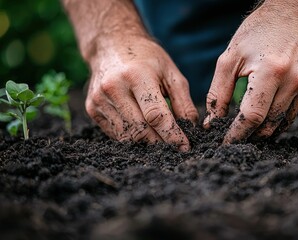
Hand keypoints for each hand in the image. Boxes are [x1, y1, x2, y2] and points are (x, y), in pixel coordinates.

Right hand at [85, 34, 197, 150]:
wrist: (111, 45)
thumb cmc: (147, 58)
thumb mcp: (171, 73)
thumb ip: (183, 102)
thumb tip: (191, 128)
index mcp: (136, 75)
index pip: (156, 115)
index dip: (172, 135)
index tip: (185, 147)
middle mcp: (114, 88)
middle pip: (141, 130)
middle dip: (161, 143)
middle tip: (176, 147)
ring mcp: (99, 99)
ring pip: (127, 136)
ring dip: (147, 143)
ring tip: (162, 140)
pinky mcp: (92, 108)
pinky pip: (116, 134)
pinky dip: (133, 137)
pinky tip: (144, 131)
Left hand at [204, 0, 297, 142]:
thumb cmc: (260, 30)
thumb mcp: (231, 56)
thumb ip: (218, 92)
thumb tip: (212, 123)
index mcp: (271, 71)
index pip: (251, 117)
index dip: (236, 134)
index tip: (224, 144)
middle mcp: (295, 81)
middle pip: (269, 125)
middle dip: (249, 136)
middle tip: (235, 137)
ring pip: (283, 123)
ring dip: (264, 130)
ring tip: (249, 129)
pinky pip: (295, 114)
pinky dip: (279, 118)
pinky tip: (268, 111)